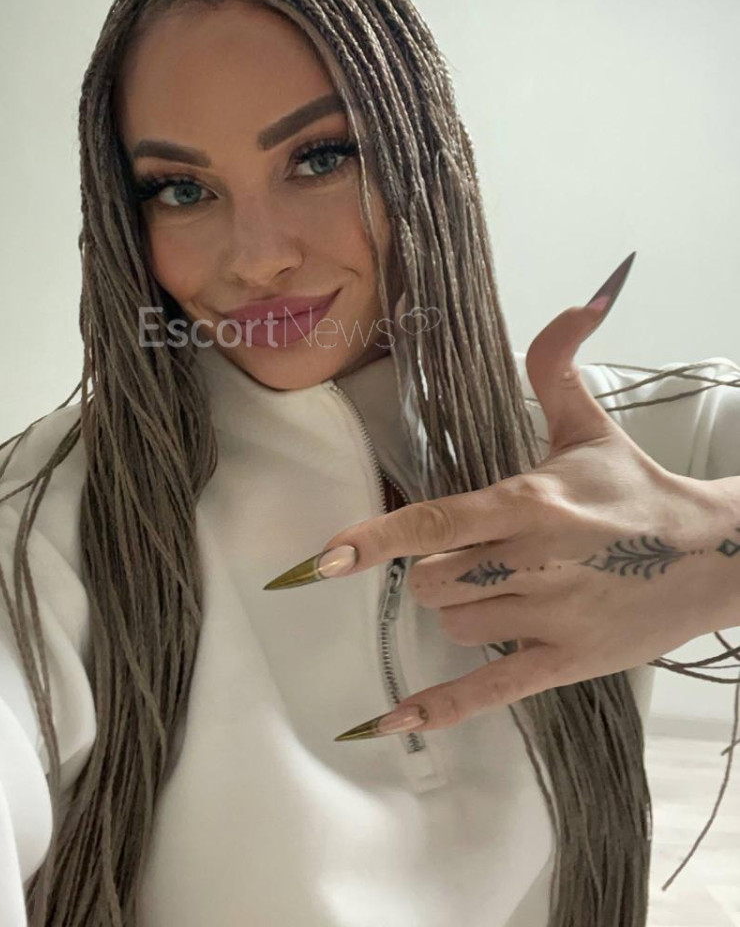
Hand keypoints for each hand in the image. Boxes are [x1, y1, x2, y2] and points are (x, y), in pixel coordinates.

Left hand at [263, 253, 738, 738]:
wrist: (715, 557)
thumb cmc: (639, 490)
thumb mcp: (590, 426)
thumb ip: (557, 366)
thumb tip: (573, 303)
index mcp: (529, 502)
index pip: (438, 523)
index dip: (376, 541)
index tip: (323, 559)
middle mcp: (532, 562)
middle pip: (433, 582)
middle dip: (434, 571)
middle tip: (473, 554)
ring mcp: (548, 617)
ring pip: (455, 624)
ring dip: (458, 607)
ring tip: (503, 587)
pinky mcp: (564, 663)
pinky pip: (489, 690)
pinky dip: (440, 708)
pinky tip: (392, 721)